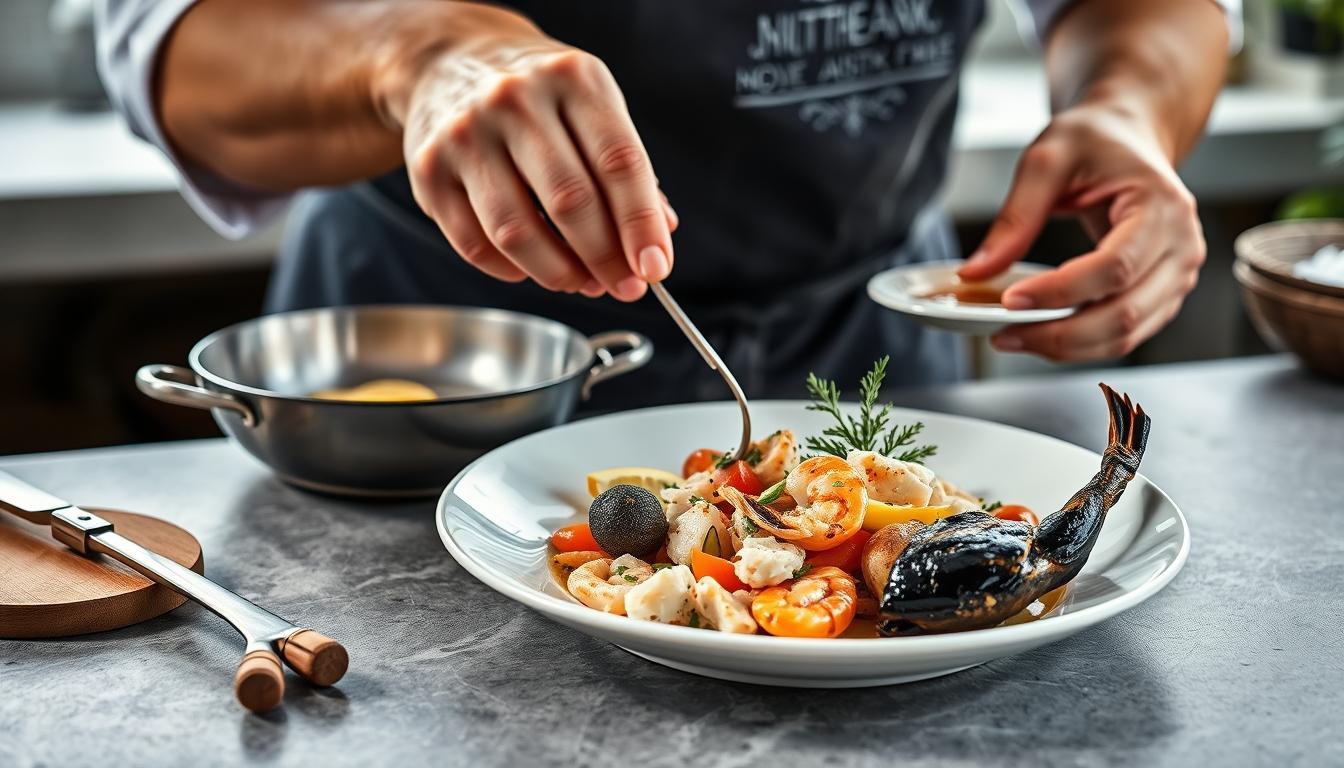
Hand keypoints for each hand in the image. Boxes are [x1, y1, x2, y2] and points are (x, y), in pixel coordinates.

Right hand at [385, 5, 675, 300]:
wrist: (449, 59)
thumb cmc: (538, 95)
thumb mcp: (592, 106)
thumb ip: (626, 168)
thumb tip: (658, 237)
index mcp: (572, 79)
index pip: (618, 162)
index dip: (641, 224)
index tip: (654, 268)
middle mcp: (516, 100)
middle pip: (570, 201)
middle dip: (605, 258)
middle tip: (624, 287)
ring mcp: (466, 133)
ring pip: (517, 232)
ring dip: (558, 272)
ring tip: (581, 282)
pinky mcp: (429, 169)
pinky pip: (474, 244)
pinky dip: (511, 270)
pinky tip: (532, 268)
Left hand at [958, 103, 1205, 360]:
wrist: (1129, 137)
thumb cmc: (1095, 141)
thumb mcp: (1047, 160)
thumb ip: (1015, 217)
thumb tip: (976, 272)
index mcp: (1162, 206)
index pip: (1113, 267)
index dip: (1060, 292)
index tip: (1009, 300)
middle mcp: (1181, 247)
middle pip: (1123, 313)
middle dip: (1058, 334)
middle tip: (1003, 334)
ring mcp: (1177, 276)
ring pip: (1126, 335)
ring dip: (1067, 347)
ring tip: (1014, 337)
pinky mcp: (1163, 295)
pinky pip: (1125, 334)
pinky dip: (1082, 344)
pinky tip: (1041, 333)